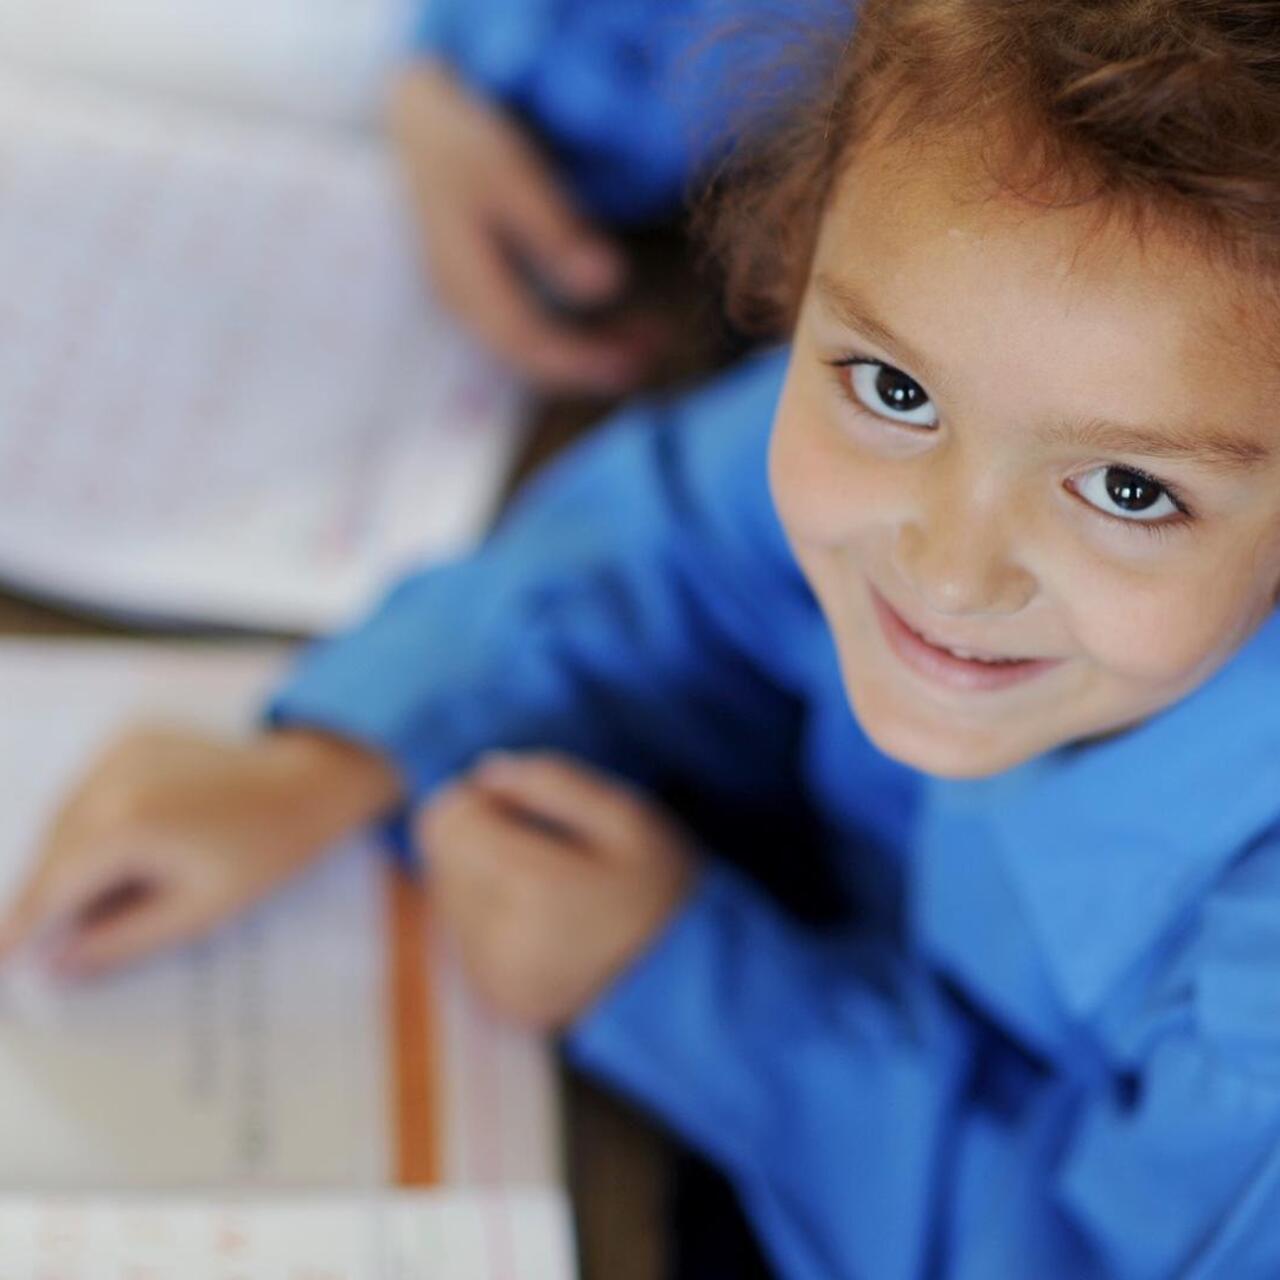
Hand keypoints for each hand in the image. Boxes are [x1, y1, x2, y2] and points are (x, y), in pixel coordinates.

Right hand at [0, 727, 399, 978]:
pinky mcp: (130, 738)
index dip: (16, 930)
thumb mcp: (196, 913)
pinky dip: (89, 824)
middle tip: (46, 944)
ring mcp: (117, 751)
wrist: (308, 781)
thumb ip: (117, 942)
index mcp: (125, 825)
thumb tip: (54, 965)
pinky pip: (88, 792)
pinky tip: (126, 847)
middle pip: (50, 854)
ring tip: (102, 897)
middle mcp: (109, 780)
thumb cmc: (264, 851)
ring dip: (66, 861)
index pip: (49, 889)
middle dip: (46, 899)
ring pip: (63, 821)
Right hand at [388, 60, 660, 393]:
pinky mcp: (489, 290)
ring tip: (650, 341)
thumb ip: (555, 232)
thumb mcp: (509, 174)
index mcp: (463, 280)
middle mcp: (465, 304)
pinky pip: (535, 326)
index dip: (580, 361)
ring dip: (591, 349)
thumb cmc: (463, 141)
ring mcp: (475, 300)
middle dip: (593, 364)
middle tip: (653, 357)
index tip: (633, 364)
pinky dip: (578, 330)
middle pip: (532, 355)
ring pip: (536, 345)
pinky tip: (617, 323)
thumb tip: (606, 284)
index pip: (524, 341)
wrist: (419, 121)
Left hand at [418, 752, 695, 1028]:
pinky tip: (537, 917)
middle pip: (439, 853)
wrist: (680, 979)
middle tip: (539, 843)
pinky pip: (460, 931)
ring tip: (542, 883)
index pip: (446, 819)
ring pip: (445, 891)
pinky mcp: (492, 995)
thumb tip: (483, 772)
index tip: (522, 806)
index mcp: (534, 888)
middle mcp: (499, 940)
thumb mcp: (626, 815)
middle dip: (479, 835)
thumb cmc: (657, 885)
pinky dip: (487, 913)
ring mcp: (492, 976)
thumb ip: (552, 782)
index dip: (479, 798)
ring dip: (480, 874)